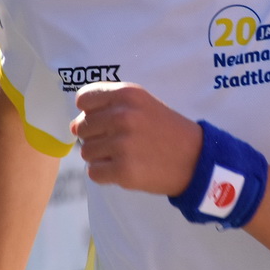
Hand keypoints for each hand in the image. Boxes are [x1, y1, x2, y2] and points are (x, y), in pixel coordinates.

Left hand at [71, 83, 201, 194]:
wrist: (196, 160)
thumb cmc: (166, 130)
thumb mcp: (142, 104)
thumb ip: (109, 106)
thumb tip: (72, 126)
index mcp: (127, 94)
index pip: (84, 100)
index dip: (90, 112)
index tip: (104, 121)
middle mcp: (122, 116)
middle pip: (82, 127)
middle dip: (95, 137)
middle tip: (118, 142)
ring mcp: (122, 145)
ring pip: (86, 151)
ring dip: (100, 157)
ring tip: (124, 156)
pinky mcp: (123, 171)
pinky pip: (94, 173)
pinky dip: (105, 174)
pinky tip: (124, 169)